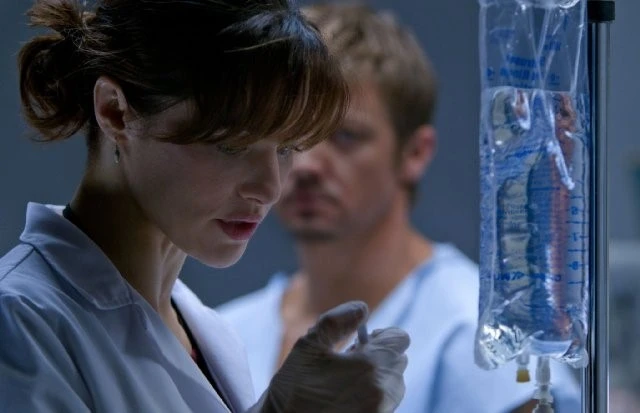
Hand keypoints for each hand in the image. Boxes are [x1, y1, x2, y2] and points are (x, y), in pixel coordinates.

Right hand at [252, 301, 409, 412]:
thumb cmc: (294, 389)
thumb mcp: (308, 346)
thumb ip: (337, 321)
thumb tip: (362, 308)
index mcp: (371, 366)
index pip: (399, 338)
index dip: (380, 335)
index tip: (360, 340)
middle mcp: (383, 390)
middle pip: (398, 361)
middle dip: (379, 355)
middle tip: (350, 359)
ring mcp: (381, 411)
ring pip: (394, 384)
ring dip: (378, 376)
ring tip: (347, 379)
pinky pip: (386, 403)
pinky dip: (373, 395)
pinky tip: (346, 396)